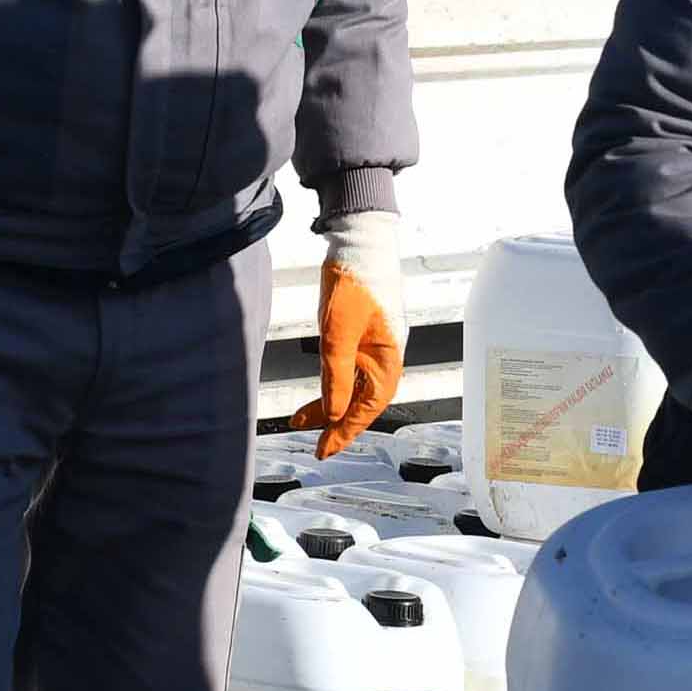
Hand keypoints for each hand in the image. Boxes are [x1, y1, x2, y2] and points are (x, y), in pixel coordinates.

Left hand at [299, 260, 402, 452]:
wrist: (357, 241)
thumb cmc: (355, 281)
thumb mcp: (338, 334)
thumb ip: (335, 377)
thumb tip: (333, 412)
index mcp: (388, 360)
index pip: (367, 408)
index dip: (345, 431)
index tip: (325, 448)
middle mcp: (384, 356)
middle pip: (362, 401)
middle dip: (337, 422)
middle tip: (313, 440)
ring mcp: (374, 345)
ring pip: (353, 386)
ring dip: (330, 403)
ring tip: (303, 418)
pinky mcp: (362, 334)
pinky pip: (349, 368)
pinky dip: (332, 382)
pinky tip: (318, 389)